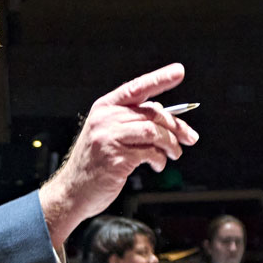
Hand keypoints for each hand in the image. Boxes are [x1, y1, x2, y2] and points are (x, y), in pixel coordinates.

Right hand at [40, 64, 200, 242]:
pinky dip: (160, 159)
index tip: (178, 71)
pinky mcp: (116, 158)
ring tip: (175, 153)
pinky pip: (149, 153)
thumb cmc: (95, 163)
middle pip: (152, 113)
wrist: (73, 190)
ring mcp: (109, 138)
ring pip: (153, 132)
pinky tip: (158, 165)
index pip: (136, 87)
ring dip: (171, 144)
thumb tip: (164, 116)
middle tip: (189, 137)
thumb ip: (131, 121)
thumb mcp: (108, 133)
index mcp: (105, 107)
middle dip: (176, 126)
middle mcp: (105, 119)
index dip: (160, 78)